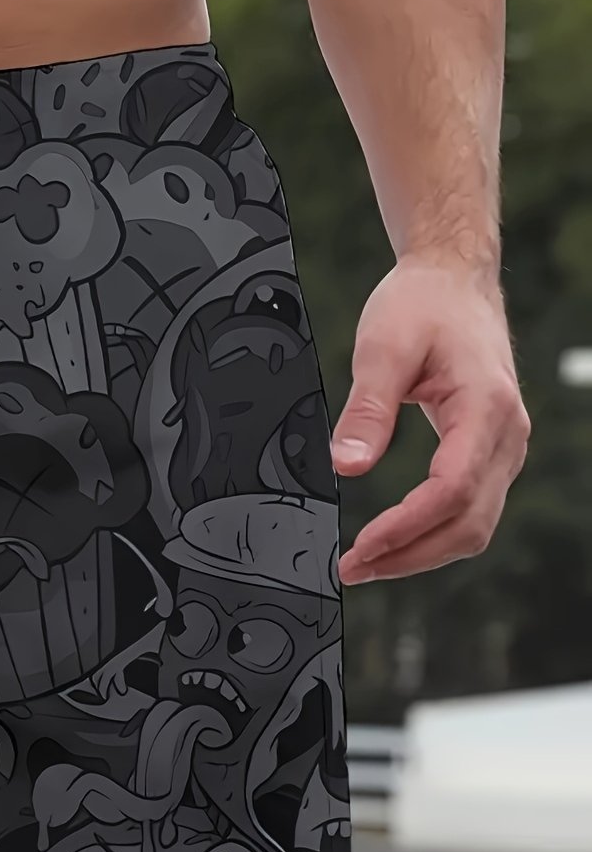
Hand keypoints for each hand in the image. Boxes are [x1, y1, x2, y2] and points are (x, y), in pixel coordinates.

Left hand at [333, 256, 528, 583]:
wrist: (453, 281)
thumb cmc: (424, 305)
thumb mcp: (382, 348)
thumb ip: (366, 410)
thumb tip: (346, 467)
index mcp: (484, 408)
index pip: (451, 490)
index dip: (405, 528)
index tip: (361, 548)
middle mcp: (505, 435)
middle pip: (467, 524)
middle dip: (409, 556)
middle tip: (352, 570)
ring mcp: (502, 448)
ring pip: (473, 526)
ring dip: (420, 554)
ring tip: (366, 563)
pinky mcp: (489, 453)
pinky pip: (469, 511)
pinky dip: (431, 535)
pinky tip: (393, 542)